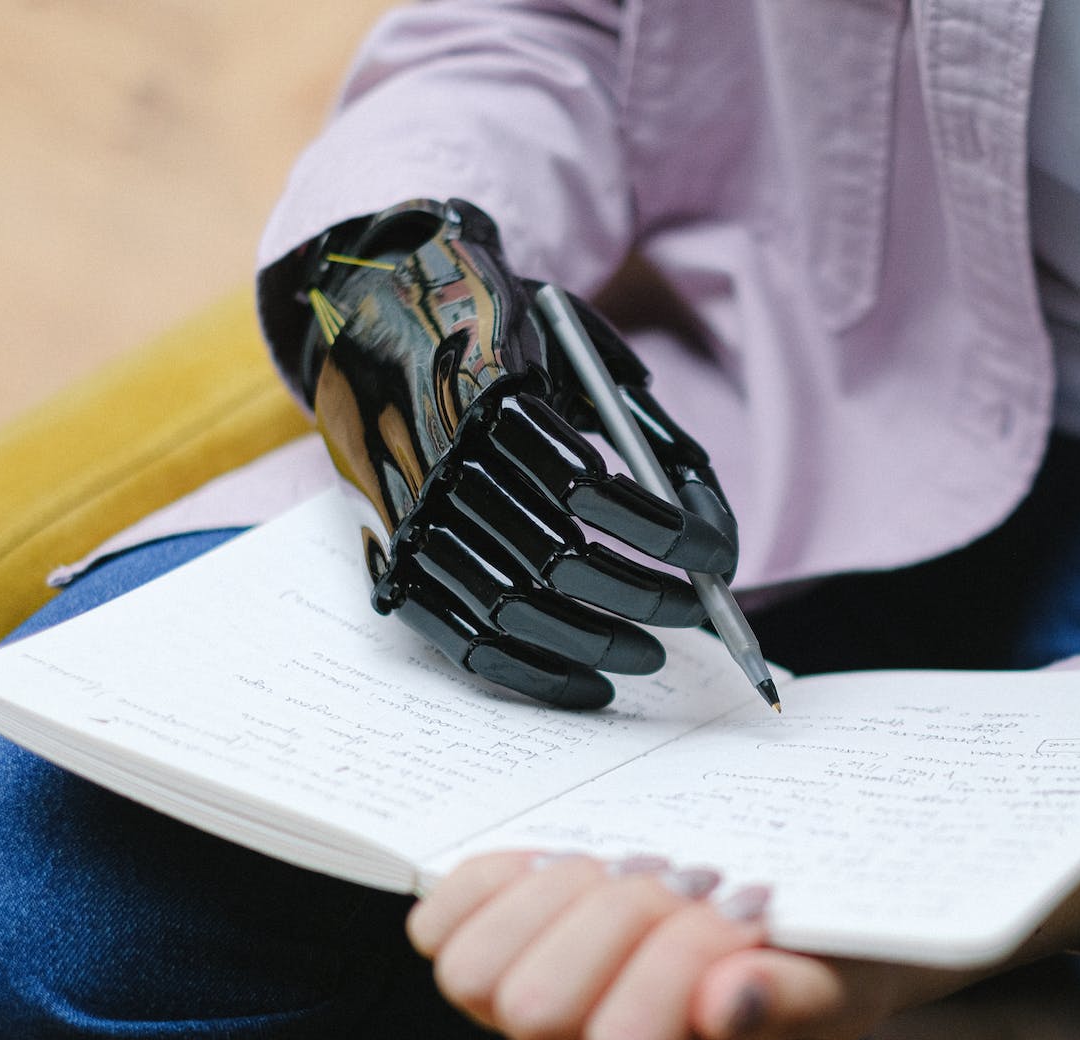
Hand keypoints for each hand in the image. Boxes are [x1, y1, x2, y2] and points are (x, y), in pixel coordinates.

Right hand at [293, 199, 737, 708]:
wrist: (362, 315)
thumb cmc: (498, 333)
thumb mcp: (576, 348)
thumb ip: (648, 429)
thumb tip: (713, 525)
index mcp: (488, 395)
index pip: (589, 488)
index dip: (665, 532)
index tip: (717, 557)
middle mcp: (437, 460)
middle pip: (557, 559)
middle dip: (645, 597)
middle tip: (696, 612)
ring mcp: (407, 518)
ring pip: (512, 610)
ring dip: (597, 645)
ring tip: (652, 654)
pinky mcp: (388, 561)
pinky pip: (464, 640)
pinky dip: (535, 674)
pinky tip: (592, 684)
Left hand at [407, 853, 1079, 1039]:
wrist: (804, 914)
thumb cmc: (832, 951)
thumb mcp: (852, 975)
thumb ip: (802, 999)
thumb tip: (729, 1004)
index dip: (678, 956)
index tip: (742, 905)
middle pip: (543, 1006)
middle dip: (619, 915)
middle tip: (689, 878)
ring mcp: (538, 1027)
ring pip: (480, 973)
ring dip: (562, 894)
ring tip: (635, 871)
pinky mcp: (500, 960)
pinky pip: (444, 927)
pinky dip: (498, 879)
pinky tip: (569, 863)